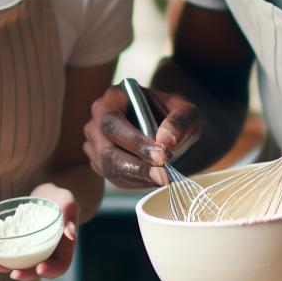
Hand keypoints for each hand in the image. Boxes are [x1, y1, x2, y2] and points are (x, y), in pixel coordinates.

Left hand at [0, 184, 77, 280]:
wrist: (47, 196)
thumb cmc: (61, 198)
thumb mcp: (69, 203)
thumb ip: (70, 216)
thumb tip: (71, 234)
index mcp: (63, 250)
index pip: (60, 266)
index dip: (51, 270)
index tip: (40, 268)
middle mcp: (47, 255)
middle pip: (38, 271)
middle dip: (26, 274)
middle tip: (14, 274)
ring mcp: (32, 252)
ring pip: (20, 266)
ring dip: (5, 269)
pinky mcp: (19, 246)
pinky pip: (10, 255)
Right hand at [84, 84, 201, 188]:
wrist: (168, 132)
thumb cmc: (174, 118)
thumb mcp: (186, 113)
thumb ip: (180, 122)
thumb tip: (165, 140)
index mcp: (113, 98)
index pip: (113, 122)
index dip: (134, 142)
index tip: (161, 156)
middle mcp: (97, 120)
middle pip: (106, 150)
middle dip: (136, 166)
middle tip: (164, 175)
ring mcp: (95, 143)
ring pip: (108, 168)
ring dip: (137, 177)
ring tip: (163, 178)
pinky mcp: (100, 163)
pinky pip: (113, 178)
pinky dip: (135, 183)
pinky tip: (154, 179)